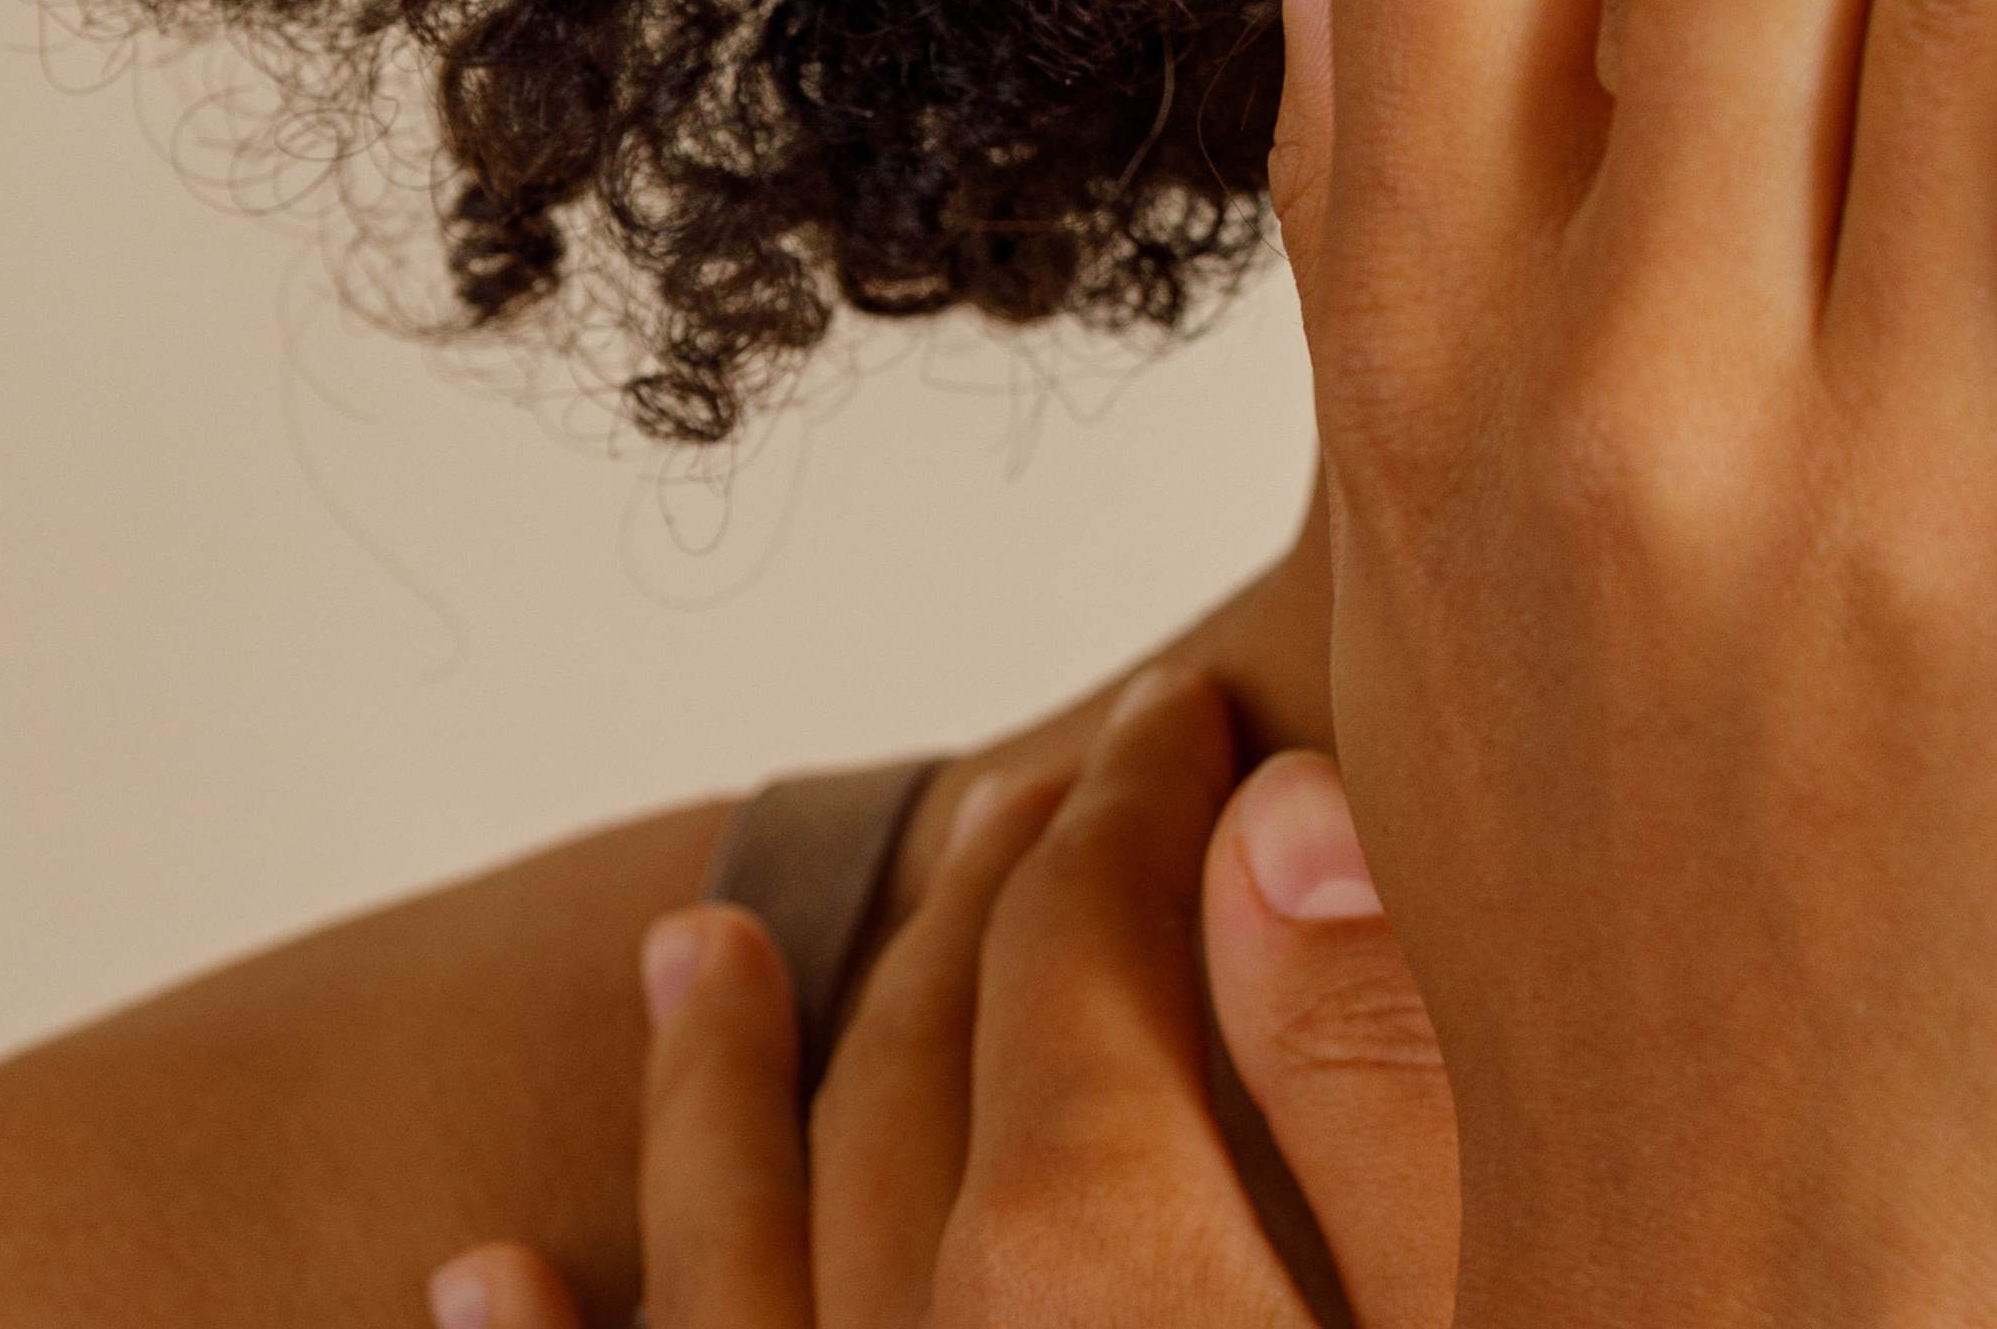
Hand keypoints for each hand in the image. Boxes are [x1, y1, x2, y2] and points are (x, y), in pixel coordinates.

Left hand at [423, 666, 1463, 1327]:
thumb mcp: (1503, 1293)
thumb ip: (1389, 1094)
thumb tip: (1287, 825)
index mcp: (1104, 1264)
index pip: (1079, 960)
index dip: (1133, 813)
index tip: (1181, 724)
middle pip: (913, 1074)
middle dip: (973, 903)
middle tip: (1035, 790)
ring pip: (736, 1251)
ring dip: (711, 1082)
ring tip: (695, 954)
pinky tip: (494, 1278)